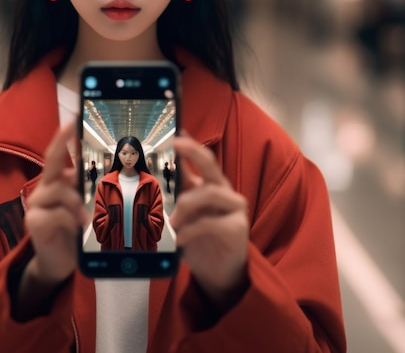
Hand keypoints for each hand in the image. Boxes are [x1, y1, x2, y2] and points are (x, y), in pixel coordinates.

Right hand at [18, 123, 88, 308]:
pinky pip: (54, 213)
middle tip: (69, 127)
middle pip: (51, 162)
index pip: (56, 156)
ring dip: (75, 202)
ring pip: (57, 190)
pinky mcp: (34, 223)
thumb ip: (84, 190)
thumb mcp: (82, 208)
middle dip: (60, 143)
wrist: (59, 262)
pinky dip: (68, 219)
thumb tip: (98, 171)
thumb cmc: (73, 231)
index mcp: (56, 183)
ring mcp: (36, 206)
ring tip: (84, 218)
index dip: (62, 138)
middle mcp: (43, 190)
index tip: (71, 121)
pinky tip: (75, 227)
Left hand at [169, 133, 248, 307]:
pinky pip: (212, 222)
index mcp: (211, 185)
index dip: (191, 144)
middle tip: (178, 144)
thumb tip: (166, 169)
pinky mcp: (238, 228)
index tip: (178, 132)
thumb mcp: (186, 213)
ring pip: (209, 192)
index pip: (202, 159)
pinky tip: (182, 239)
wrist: (218, 272)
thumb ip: (181, 192)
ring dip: (186, 206)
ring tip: (173, 222)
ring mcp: (234, 209)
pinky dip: (192, 230)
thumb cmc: (200, 238)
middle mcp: (225, 192)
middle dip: (194, 151)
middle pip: (211, 165)